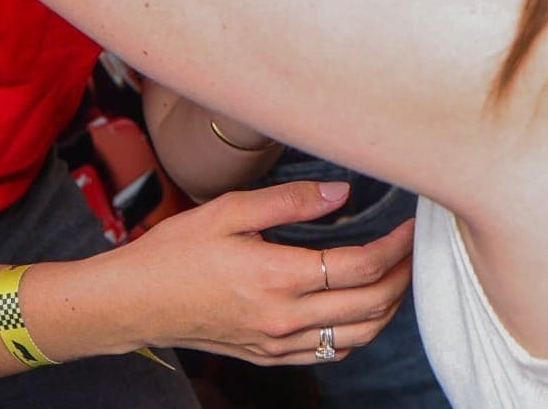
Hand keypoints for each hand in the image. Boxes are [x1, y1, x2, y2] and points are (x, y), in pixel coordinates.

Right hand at [111, 181, 412, 364]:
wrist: (135, 303)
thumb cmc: (174, 252)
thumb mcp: (228, 211)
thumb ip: (289, 201)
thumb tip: (341, 193)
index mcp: (278, 277)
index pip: (360, 267)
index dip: (395, 247)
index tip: (410, 227)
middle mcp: (284, 317)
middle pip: (370, 306)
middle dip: (402, 277)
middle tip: (413, 250)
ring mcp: (277, 343)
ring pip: (357, 337)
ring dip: (387, 308)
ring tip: (395, 278)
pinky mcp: (268, 355)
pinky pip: (329, 353)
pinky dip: (357, 333)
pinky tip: (359, 310)